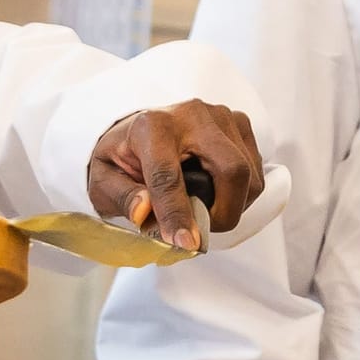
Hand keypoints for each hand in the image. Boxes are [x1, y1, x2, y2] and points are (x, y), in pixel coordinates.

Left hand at [89, 103, 263, 254]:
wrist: (138, 132)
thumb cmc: (122, 159)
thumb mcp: (104, 180)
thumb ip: (123, 197)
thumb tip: (144, 212)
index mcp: (151, 126)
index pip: (169, 175)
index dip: (178, 214)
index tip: (186, 245)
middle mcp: (192, 114)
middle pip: (230, 169)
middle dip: (224, 212)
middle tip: (202, 232)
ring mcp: (221, 116)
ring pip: (248, 173)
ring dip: (233, 205)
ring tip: (203, 211)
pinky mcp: (239, 124)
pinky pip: (255, 169)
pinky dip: (242, 193)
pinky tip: (216, 194)